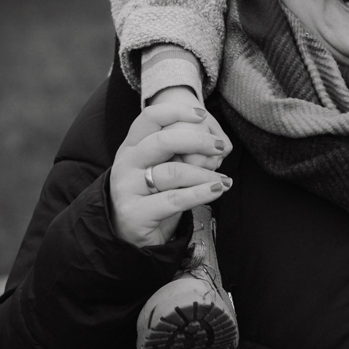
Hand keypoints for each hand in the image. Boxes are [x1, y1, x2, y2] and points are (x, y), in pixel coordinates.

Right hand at [109, 99, 232, 247]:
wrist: (131, 236)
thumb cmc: (152, 196)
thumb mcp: (159, 168)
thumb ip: (176, 152)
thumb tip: (213, 139)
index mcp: (130, 147)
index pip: (150, 117)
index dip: (177, 111)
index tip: (202, 115)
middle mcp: (125, 164)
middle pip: (163, 141)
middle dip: (197, 141)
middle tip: (220, 147)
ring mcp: (127, 188)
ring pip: (173, 172)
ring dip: (205, 174)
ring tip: (223, 180)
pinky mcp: (135, 213)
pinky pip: (175, 199)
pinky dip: (201, 193)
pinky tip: (217, 190)